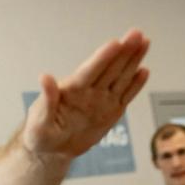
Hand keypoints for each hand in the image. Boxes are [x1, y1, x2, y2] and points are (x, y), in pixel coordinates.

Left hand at [21, 29, 149, 161]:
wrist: (51, 150)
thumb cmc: (39, 134)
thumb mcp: (39, 121)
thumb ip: (47, 100)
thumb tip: (44, 78)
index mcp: (71, 90)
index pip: (90, 71)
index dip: (102, 57)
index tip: (116, 43)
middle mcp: (89, 91)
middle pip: (110, 68)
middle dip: (124, 51)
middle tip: (137, 34)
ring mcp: (101, 100)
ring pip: (121, 77)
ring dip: (133, 60)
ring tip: (144, 42)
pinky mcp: (110, 111)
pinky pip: (125, 96)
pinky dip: (135, 85)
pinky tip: (144, 71)